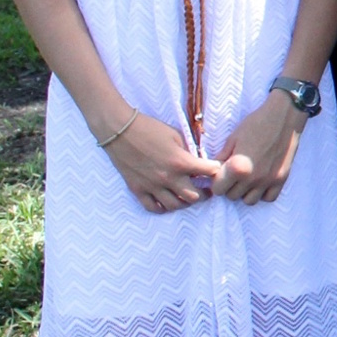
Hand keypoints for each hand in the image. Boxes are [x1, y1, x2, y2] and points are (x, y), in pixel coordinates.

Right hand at [103, 113, 222, 213]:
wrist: (120, 131)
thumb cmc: (149, 128)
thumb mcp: (176, 135)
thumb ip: (188, 151)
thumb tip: (198, 160)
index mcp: (181, 162)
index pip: (208, 172)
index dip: (216, 171)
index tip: (216, 171)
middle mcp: (168, 178)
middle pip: (194, 197)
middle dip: (204, 193)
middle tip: (206, 189)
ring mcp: (152, 186)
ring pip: (175, 206)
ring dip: (185, 202)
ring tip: (188, 196)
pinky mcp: (137, 189)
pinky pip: (152, 208)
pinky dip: (162, 208)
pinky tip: (167, 201)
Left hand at [212, 91, 306, 203]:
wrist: (284, 117)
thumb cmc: (256, 123)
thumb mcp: (233, 138)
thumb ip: (222, 158)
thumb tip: (213, 171)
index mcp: (238, 168)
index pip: (218, 190)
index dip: (217, 181)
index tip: (221, 172)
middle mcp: (253, 178)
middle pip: (232, 196)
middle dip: (229, 186)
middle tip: (233, 173)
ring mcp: (269, 180)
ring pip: (249, 201)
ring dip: (245, 191)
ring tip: (247, 178)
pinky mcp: (282, 179)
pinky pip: (268, 198)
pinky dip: (262, 193)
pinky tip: (260, 181)